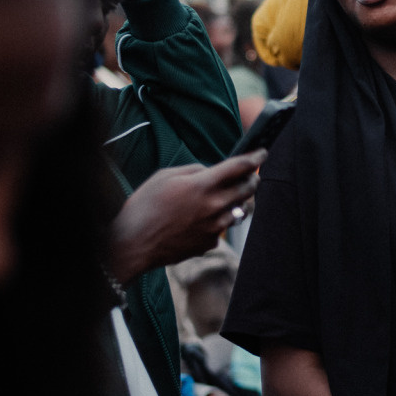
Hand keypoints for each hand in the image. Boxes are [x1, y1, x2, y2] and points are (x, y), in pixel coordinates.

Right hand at [109, 152, 265, 279]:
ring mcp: (214, 227)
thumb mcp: (165, 176)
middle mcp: (214, 206)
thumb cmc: (144, 206)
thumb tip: (210, 172)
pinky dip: (219, 221)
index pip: (239, 167)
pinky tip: (203, 220)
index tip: (262, 153)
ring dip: (239, 201)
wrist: (134, 243)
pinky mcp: (210, 243)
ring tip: (229, 197)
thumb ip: (193, 170)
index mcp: (202, 185)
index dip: (255, 158)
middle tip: (252, 175)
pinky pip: (222, 228)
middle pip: (248, 189)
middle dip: (253, 179)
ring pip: (240, 211)